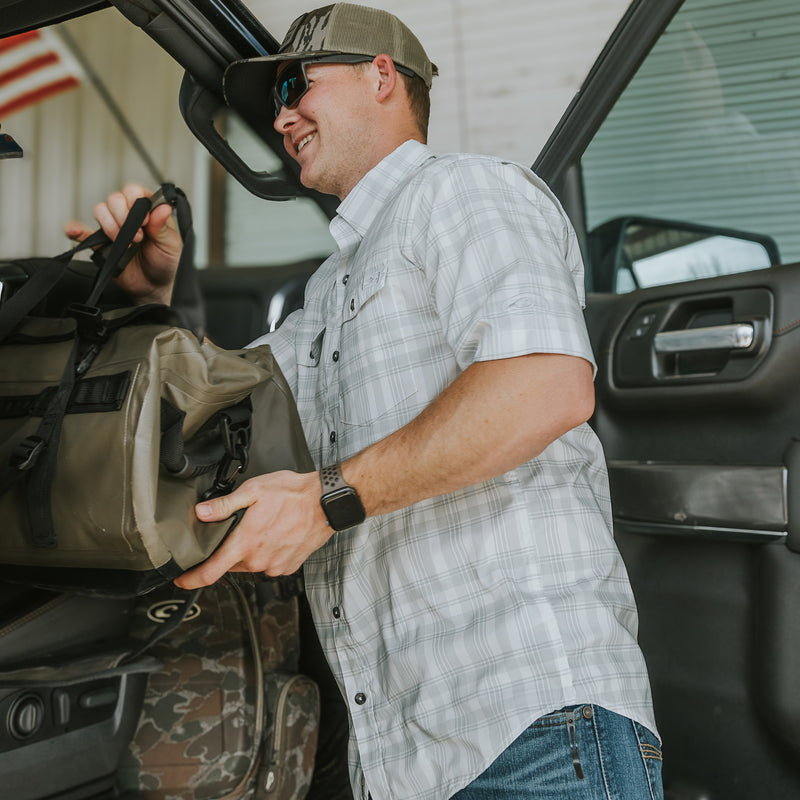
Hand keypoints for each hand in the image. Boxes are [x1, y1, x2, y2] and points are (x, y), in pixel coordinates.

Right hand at [63, 183, 181, 304]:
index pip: (134, 192)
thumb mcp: (171, 245)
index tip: (146, 221)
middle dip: (124, 216)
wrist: (156, 286)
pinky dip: (76, 229)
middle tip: (138, 237)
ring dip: (110, 226)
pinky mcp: (101, 244)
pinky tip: (74, 231)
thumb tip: (162, 207)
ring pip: (101, 211)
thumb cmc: (166, 263)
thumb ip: (163, 227)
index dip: (136, 202)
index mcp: (147, 211)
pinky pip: (83, 233)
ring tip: (126, 244)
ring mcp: (113, 228)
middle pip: (115, 199)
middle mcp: (128, 216)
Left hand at [174, 470, 334, 588]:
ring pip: (252, 563)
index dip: (191, 580)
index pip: (210, 572)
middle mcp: (259, 560)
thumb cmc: (293, 494)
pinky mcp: (289, 566)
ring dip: (252, 550)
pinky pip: (270, 563)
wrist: (325, 503)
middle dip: (230, 551)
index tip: (182, 581)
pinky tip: (276, 534)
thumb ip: (224, 505)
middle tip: (241, 529)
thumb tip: (201, 513)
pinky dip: (269, 552)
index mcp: (245, 543)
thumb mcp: (253, 491)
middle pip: (232, 564)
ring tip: (264, 527)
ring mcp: (275, 565)